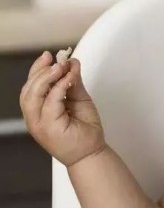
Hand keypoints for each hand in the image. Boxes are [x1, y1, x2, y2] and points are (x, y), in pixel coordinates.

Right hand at [20, 51, 105, 166]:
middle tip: (58, 61)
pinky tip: (68, 80)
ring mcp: (39, 124)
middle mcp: (34, 117)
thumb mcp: (79, 99)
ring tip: (60, 67)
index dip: (37, 69)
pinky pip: (50, 104)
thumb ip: (74, 82)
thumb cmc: (84, 129)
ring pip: (32, 97)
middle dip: (41, 72)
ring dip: (46, 78)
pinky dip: (58, 88)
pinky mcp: (49, 128)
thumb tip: (72, 62)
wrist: (91, 152)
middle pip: (28, 90)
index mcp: (38, 110)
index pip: (30, 86)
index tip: (49, 55)